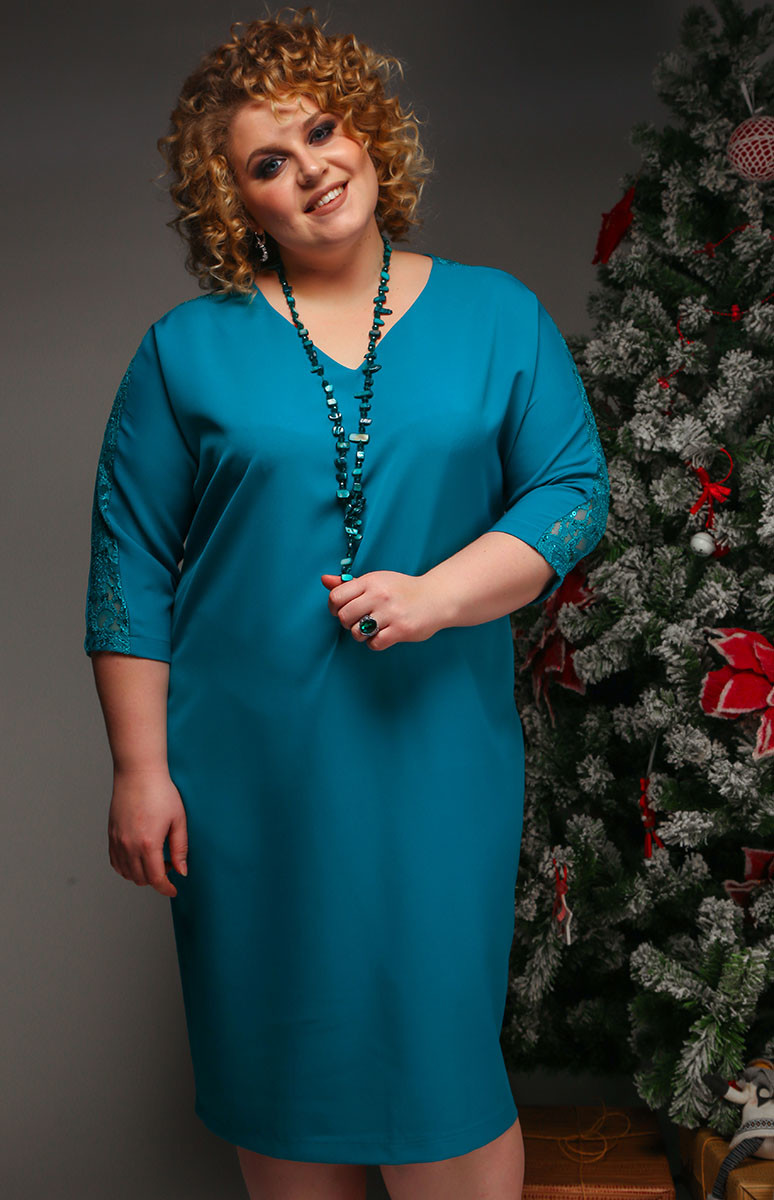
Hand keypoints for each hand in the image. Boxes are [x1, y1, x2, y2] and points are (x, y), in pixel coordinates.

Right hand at [108, 766, 188, 897]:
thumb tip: (182, 871)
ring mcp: (117, 841)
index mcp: (148, 844)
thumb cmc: (161, 792)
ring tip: (155, 860)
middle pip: (140, 879)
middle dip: (157, 880)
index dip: (166, 889)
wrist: (138, 773)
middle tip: (169, 865)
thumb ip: (180, 848)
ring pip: (126, 873)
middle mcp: (129, 846)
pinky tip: (138, 858)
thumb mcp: (178, 820)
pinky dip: (126, 867)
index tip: (174, 890)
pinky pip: (115, 861)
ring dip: (141, 874)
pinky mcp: (111, 835)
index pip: (156, 879)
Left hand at [321, 570, 446, 649]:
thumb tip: (324, 580)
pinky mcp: (401, 629)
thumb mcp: (376, 581)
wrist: (436, 598)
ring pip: (357, 632)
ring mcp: (390, 613)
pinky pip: (374, 643)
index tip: (342, 610)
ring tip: (372, 628)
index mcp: (370, 581)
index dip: (334, 608)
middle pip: (344, 617)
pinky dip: (375, 643)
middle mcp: (379, 595)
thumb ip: (349, 584)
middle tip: (359, 621)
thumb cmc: (402, 590)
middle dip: (348, 623)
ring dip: (361, 634)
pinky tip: (383, 635)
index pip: (336, 597)